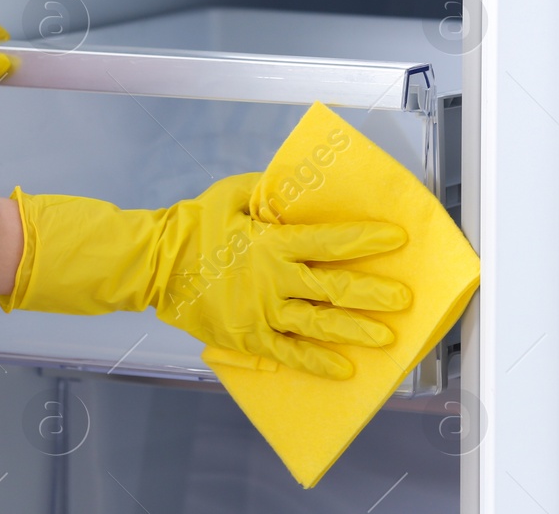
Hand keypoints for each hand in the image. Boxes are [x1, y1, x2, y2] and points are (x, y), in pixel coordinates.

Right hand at [0, 173, 411, 379]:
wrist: (154, 265)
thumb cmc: (192, 225)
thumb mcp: (231, 194)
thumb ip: (269, 192)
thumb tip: (300, 187)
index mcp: (273, 242)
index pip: (331, 240)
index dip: (366, 240)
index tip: (396, 240)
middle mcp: (274, 279)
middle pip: (334, 288)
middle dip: (374, 293)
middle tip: (404, 299)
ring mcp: (263, 312)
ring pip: (319, 324)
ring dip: (355, 331)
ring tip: (386, 338)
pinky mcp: (249, 337)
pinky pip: (289, 354)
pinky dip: (316, 363)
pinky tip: (343, 370)